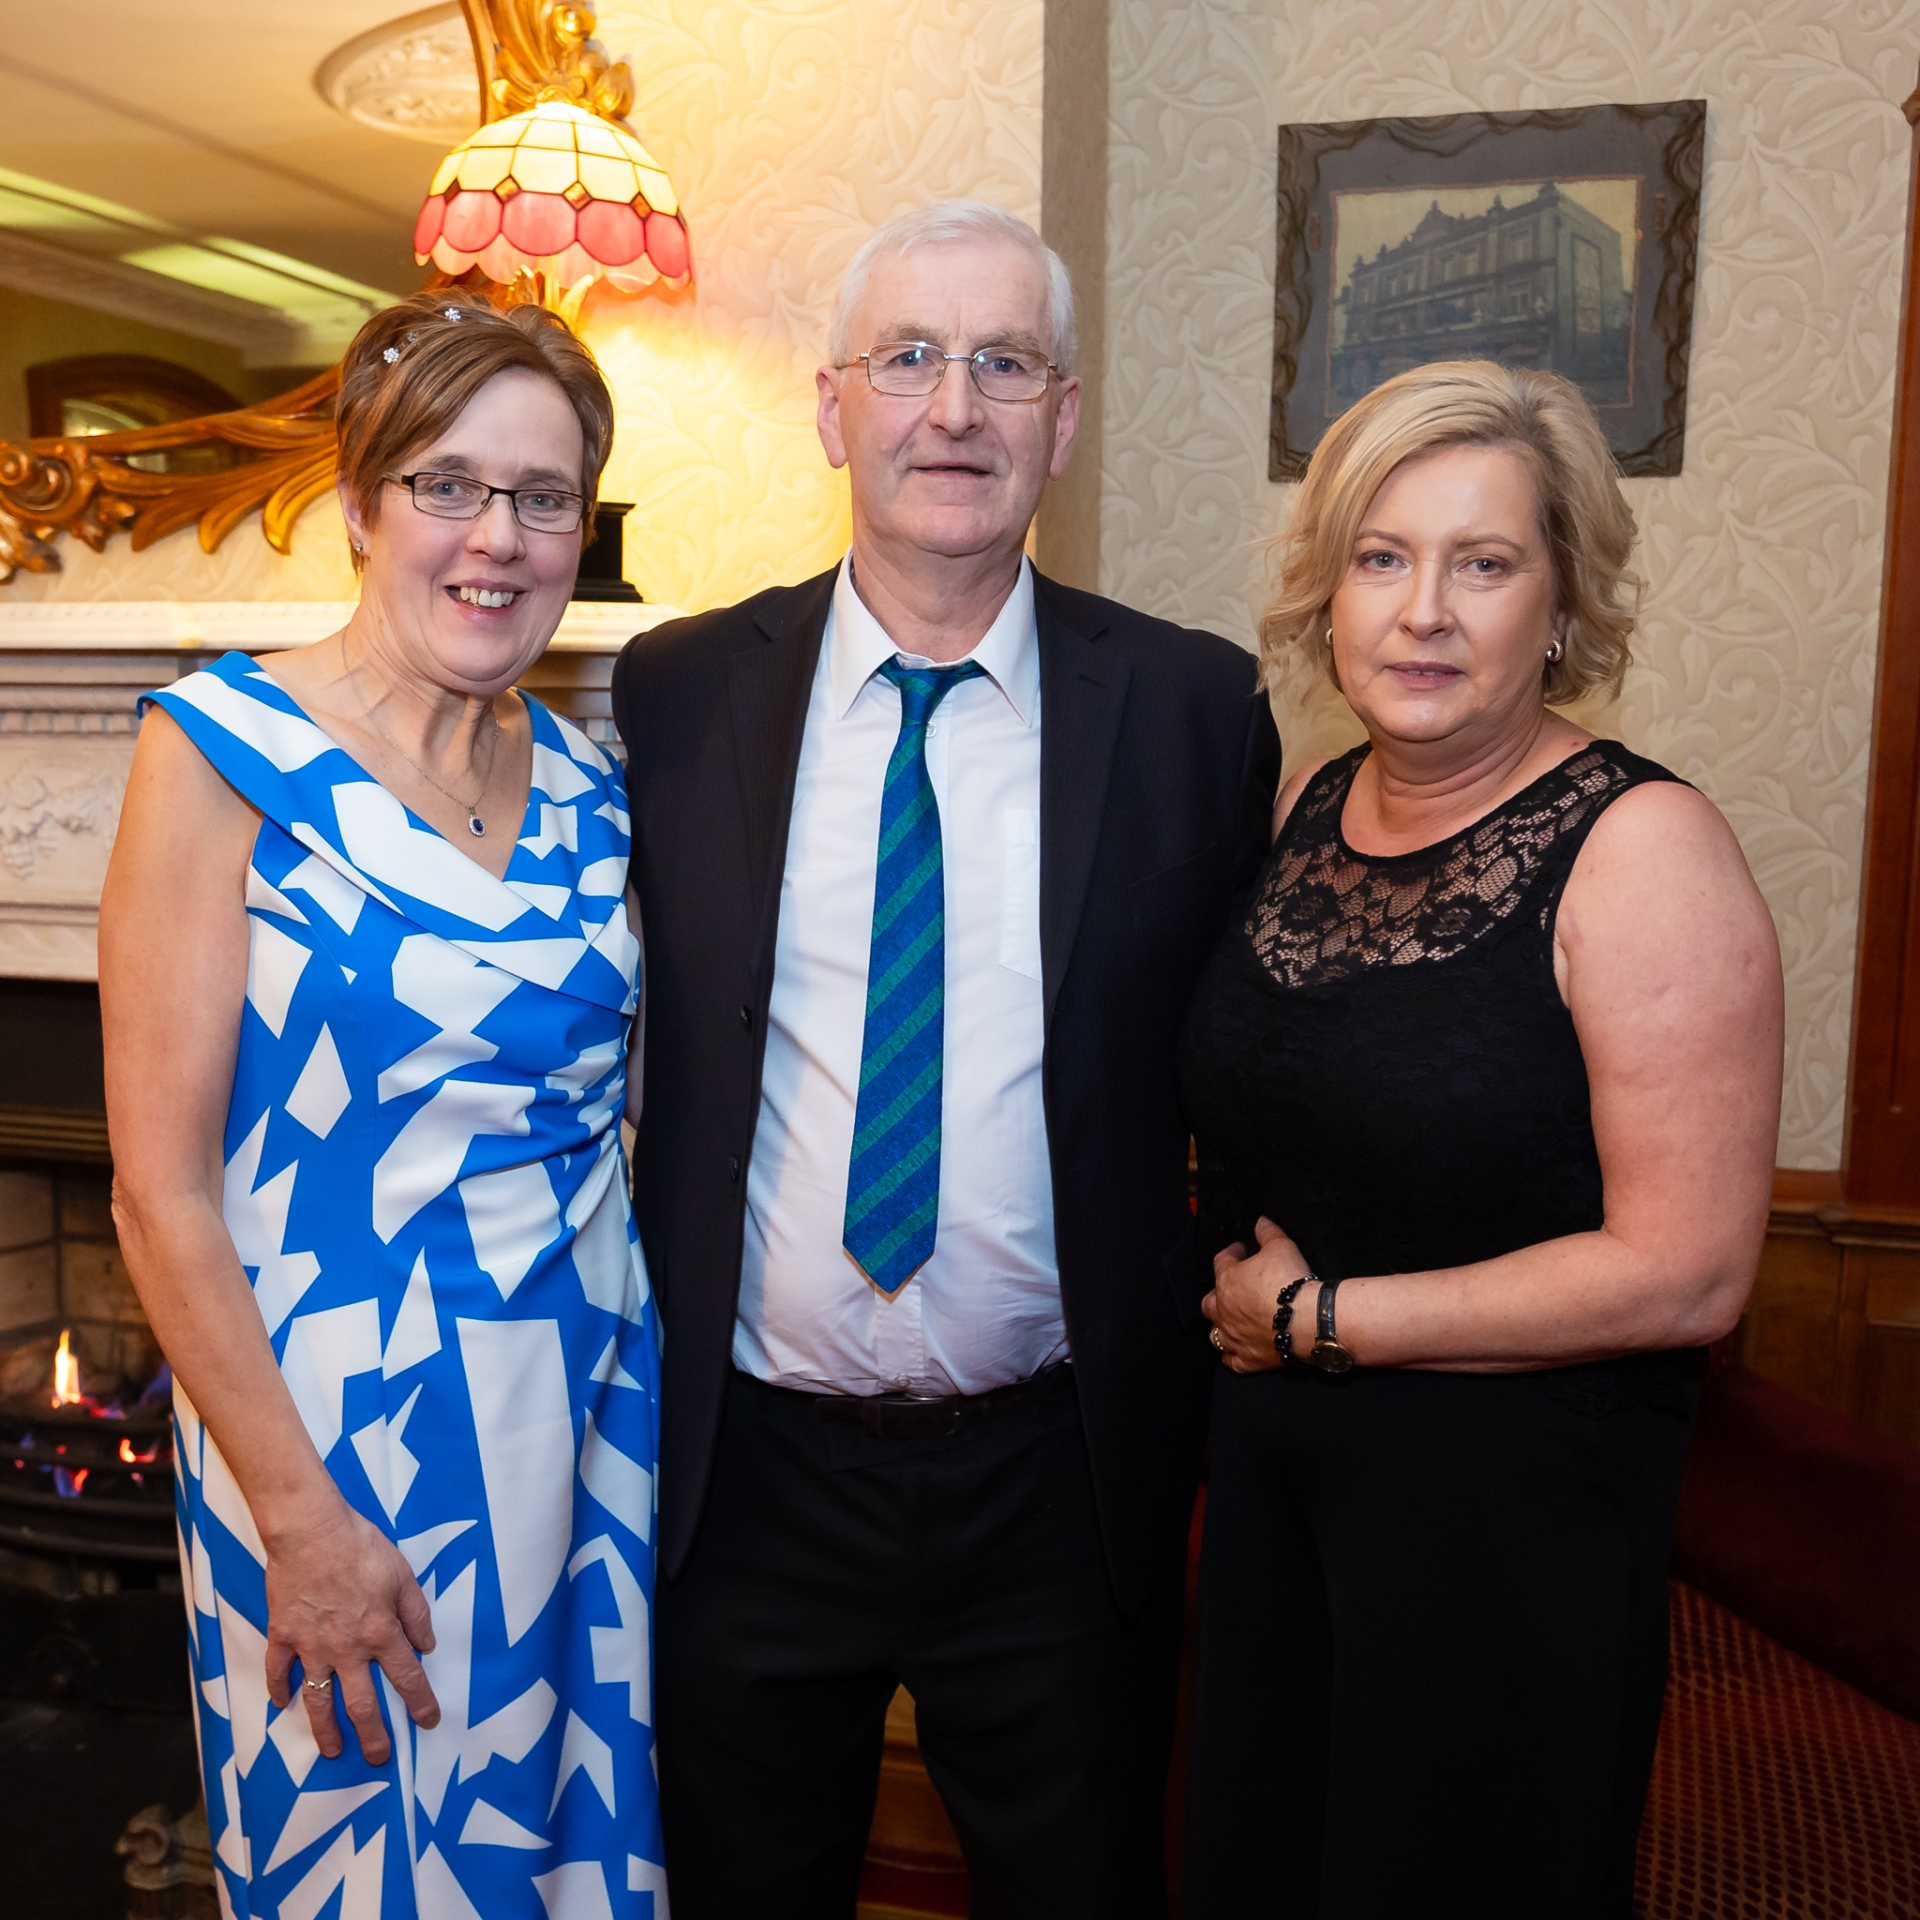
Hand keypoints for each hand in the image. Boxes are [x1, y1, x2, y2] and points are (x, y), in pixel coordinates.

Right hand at [263, 1499, 439, 1764]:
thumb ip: (416, 1614)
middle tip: (379, 1757)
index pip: (406, 1677)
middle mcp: (347, 1649)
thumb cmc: (362, 1548)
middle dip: (373, 1735)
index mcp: (381, 1633)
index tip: (428, 1722)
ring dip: (326, 1729)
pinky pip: (278, 1671)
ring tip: (334, 1750)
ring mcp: (311, 1646)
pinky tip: (281, 1703)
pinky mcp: (283, 1635)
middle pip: (362, 1703)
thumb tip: (427, 1646)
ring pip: (319, 1700)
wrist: (312, 1532)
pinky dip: (279, 1689)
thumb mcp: (403, 1575)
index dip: (420, 1702)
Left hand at [1201, 1216, 1318, 1373]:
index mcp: (1228, 1281)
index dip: (1230, 1253)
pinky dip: (1231, 1356)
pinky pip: (1231, 1361)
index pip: (1221, 1261)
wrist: (1307, 1320)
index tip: (1239, 1249)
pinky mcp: (1248, 1359)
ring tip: (1230, 1320)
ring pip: (1215, 1333)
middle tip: (1231, 1289)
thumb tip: (1260, 1221)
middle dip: (1217, 1294)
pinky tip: (1235, 1351)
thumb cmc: (1291, 1281)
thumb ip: (1268, 1232)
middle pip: (1209, 1302)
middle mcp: (1224, 1310)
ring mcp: (1234, 1337)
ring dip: (1220, 1326)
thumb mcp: (1282, 1246)